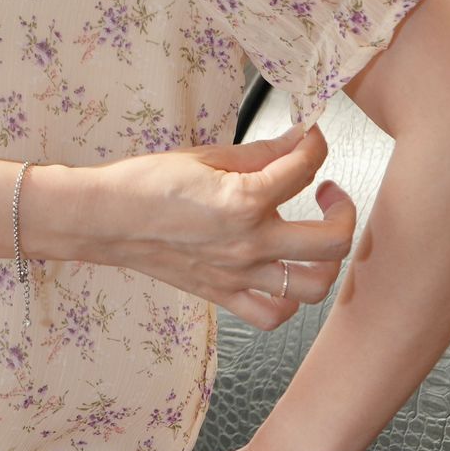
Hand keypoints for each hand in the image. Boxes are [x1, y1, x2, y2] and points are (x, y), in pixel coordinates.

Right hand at [78, 124, 355, 329]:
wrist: (106, 219)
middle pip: (332, 239)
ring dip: (327, 260)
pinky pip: (272, 315)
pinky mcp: (223, 295)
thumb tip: (296, 139)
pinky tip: (283, 273)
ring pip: (313, 285)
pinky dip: (288, 301)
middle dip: (343, 209)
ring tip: (316, 236)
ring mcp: (239, 275)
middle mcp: (249, 243)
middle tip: (329, 191)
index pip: (303, 167)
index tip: (312, 136)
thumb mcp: (204, 156)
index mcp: (245, 200)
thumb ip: (259, 152)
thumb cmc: (145, 183)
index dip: (316, 143)